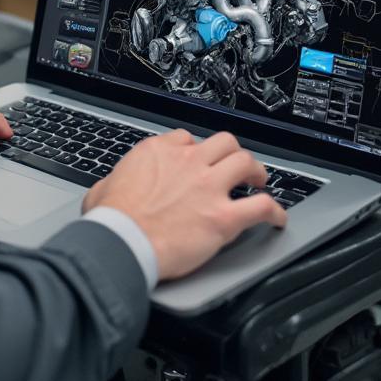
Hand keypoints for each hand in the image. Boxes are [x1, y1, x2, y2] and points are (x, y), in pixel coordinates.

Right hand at [83, 130, 286, 281]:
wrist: (121, 242)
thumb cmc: (111, 220)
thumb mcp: (104, 187)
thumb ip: (115, 180)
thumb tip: (110, 188)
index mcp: (159, 151)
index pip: (187, 138)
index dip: (195, 150)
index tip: (198, 162)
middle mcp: (188, 162)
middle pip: (224, 142)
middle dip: (232, 152)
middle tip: (237, 165)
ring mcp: (208, 187)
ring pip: (246, 162)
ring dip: (256, 171)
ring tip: (260, 181)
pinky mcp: (223, 218)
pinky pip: (261, 206)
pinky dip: (274, 211)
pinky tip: (277, 218)